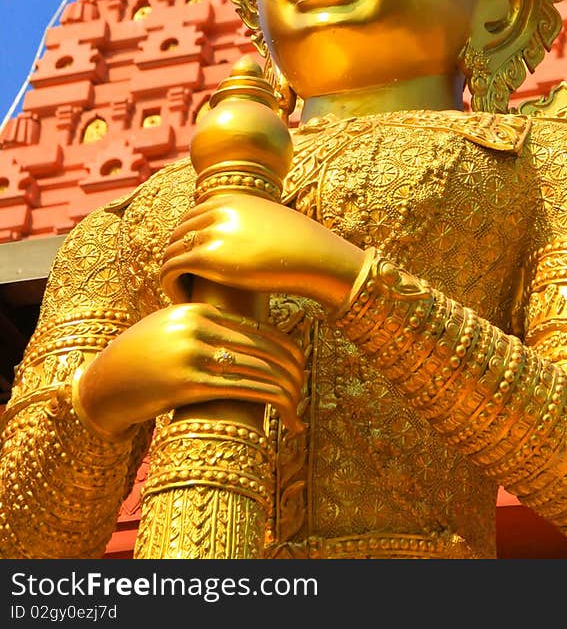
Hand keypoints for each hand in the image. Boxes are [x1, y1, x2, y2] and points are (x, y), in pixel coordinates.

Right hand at [74, 303, 304, 437]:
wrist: (100, 384)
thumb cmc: (141, 360)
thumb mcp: (173, 331)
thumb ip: (206, 328)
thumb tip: (246, 339)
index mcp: (198, 311)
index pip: (256, 327)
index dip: (285, 348)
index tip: (300, 365)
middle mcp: (197, 328)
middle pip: (261, 347)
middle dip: (291, 371)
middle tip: (305, 388)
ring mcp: (191, 354)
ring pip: (256, 369)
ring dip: (285, 391)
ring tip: (298, 411)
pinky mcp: (186, 384)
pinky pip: (240, 389)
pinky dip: (269, 402)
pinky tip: (284, 416)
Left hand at [161, 193, 364, 312]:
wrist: (314, 256)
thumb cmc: (300, 247)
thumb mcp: (272, 223)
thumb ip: (252, 223)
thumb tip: (252, 238)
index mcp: (230, 200)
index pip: (192, 217)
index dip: (189, 241)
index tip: (195, 264)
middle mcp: (216, 211)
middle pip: (178, 233)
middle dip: (178, 257)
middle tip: (187, 283)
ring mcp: (209, 232)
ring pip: (169, 251)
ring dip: (172, 273)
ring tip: (185, 294)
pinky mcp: (205, 258)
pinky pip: (171, 269)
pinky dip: (171, 285)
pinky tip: (184, 300)